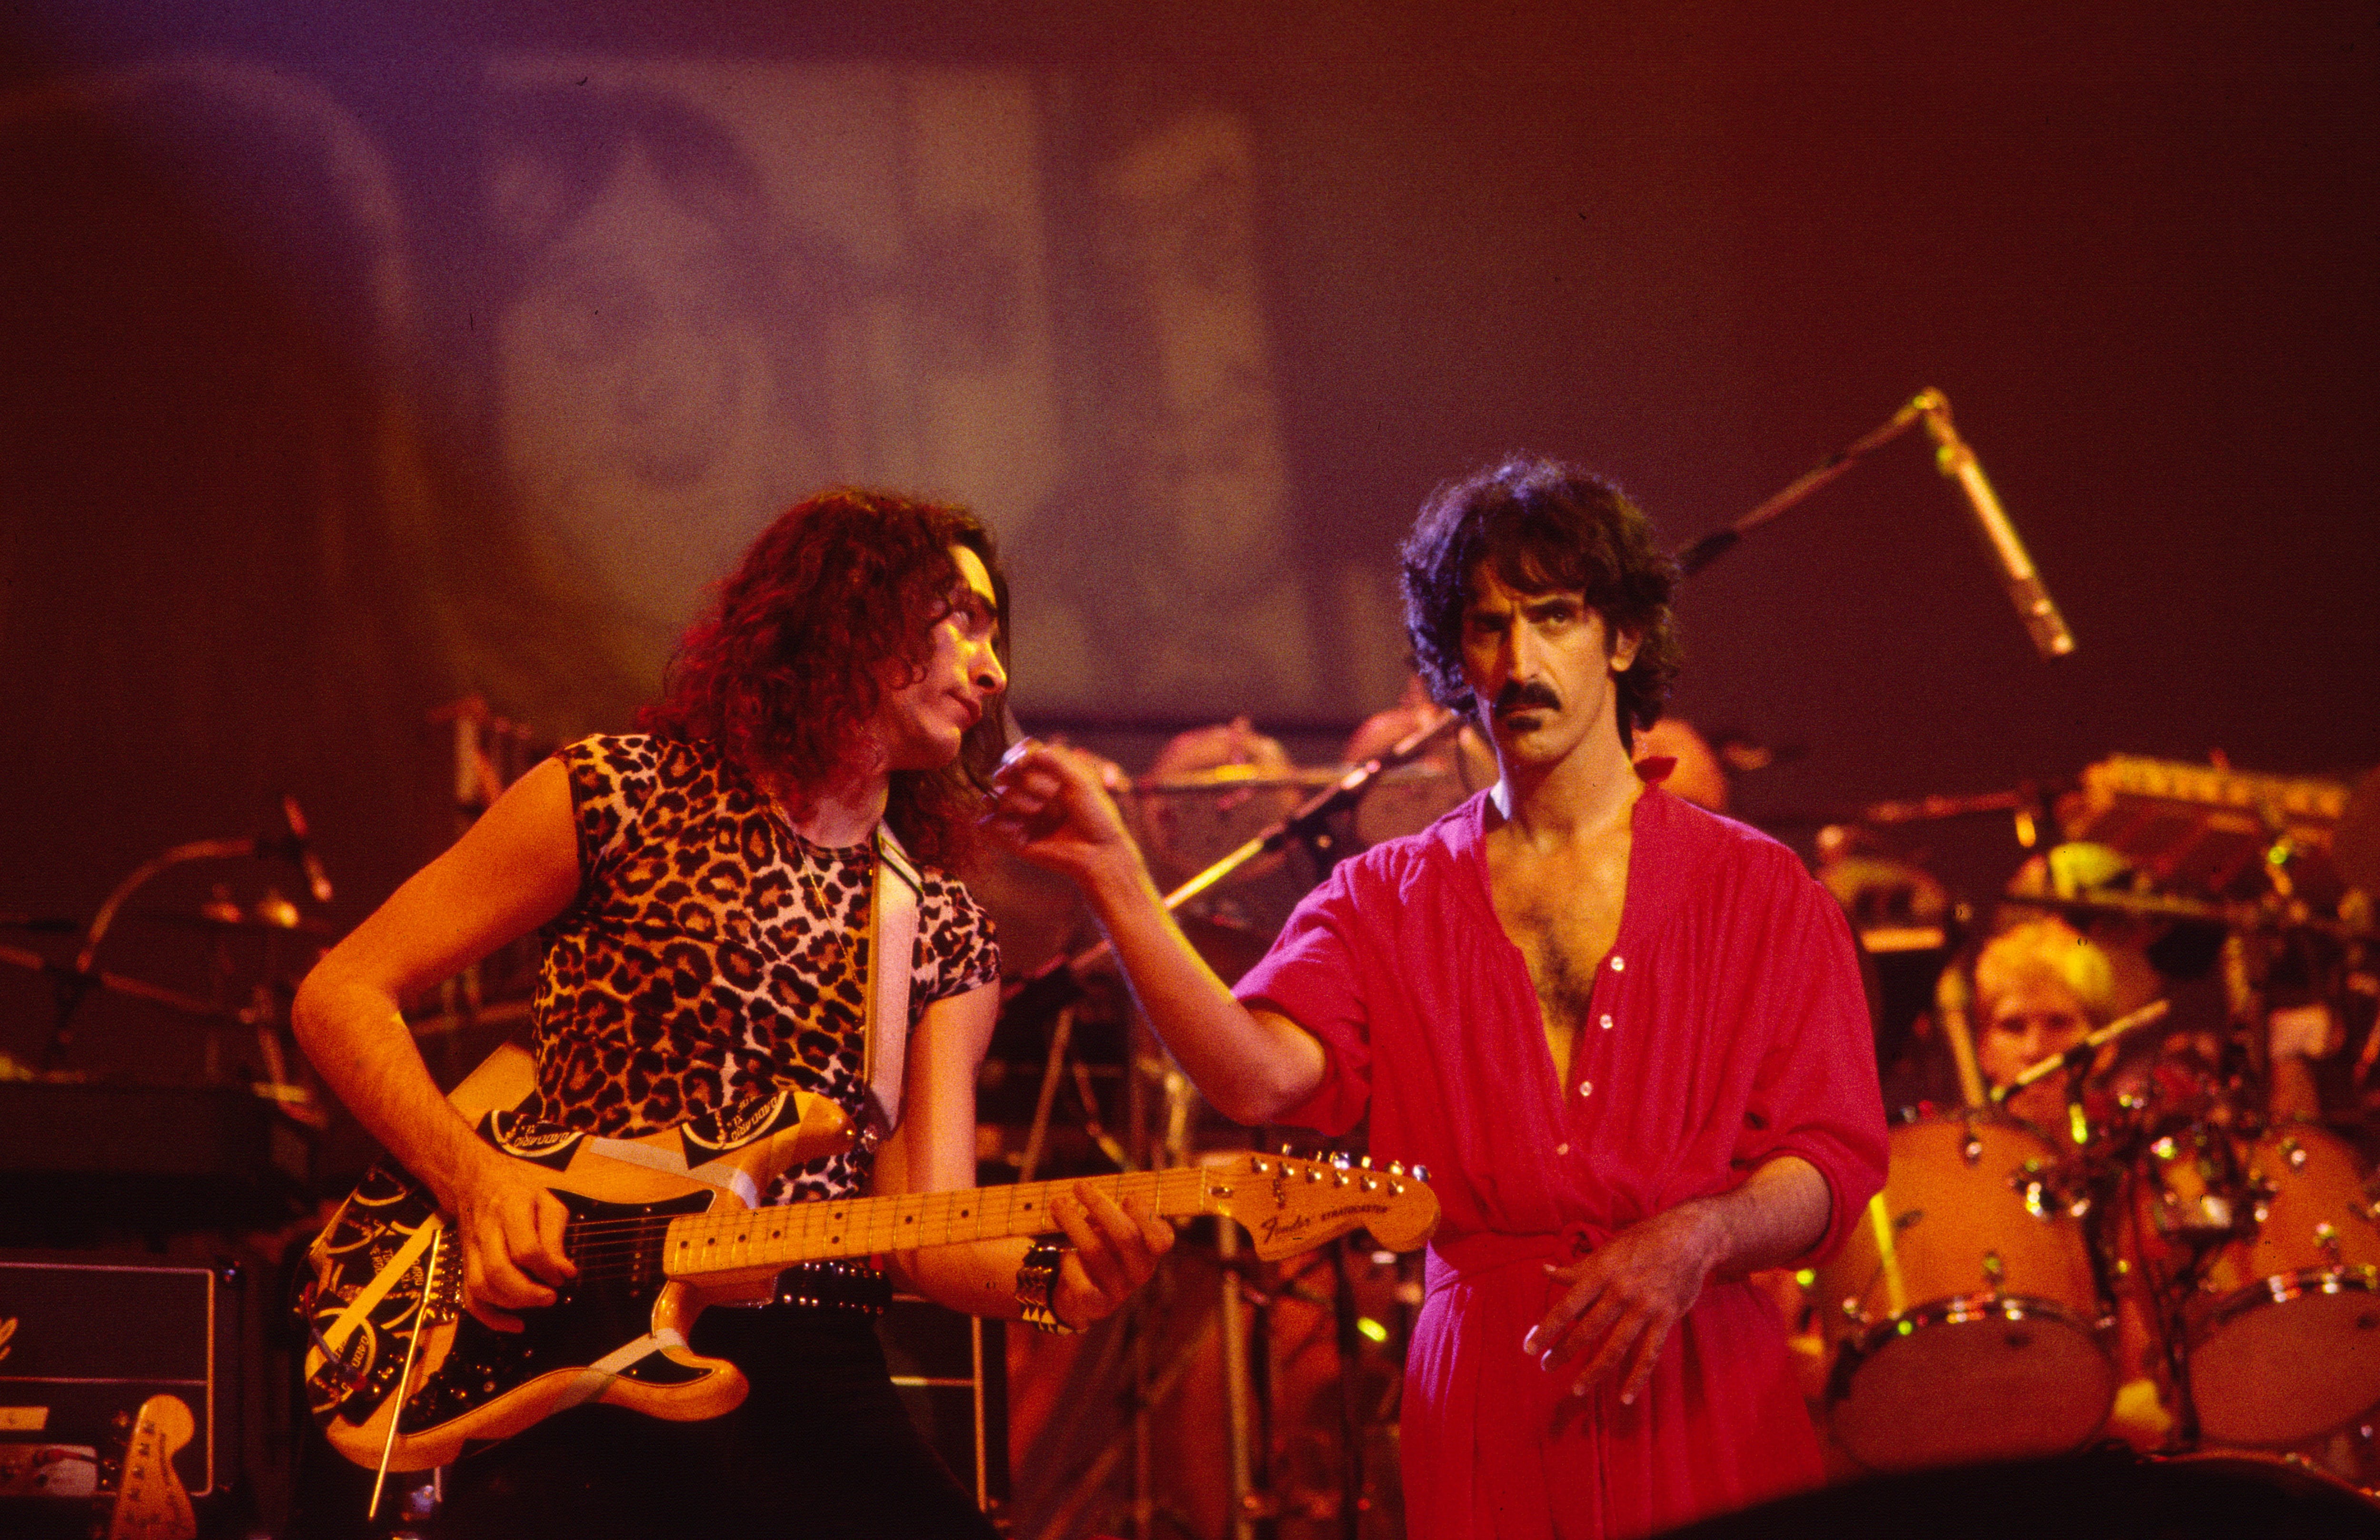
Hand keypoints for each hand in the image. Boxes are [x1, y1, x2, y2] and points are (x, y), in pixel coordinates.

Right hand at [445, 1149, 577, 1332]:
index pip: (525, 1247)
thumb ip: (556, 1236)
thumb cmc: (518, 1192)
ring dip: (511, 1303)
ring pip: (480, 1287)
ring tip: (538, 1301)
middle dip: (528, 1292)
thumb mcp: (547, 1202)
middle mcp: (486, 1231)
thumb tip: (566, 1271)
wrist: (476, 1182)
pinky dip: (489, 1317)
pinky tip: (514, 1325)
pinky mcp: (465, 1264)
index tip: (564, 1275)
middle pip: (498, 1271)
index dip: (547, 1268)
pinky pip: (469, 1298)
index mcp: (510, 1209)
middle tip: (551, 1296)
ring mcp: (471, 1250)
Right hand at [983, 741, 1138, 885]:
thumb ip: (1054, 760)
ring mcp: (1019, 816)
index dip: (1016, 756)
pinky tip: (1019, 829)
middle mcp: (1028, 794)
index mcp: (1044, 777)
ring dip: (1015, 801)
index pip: (1017, 757)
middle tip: (1051, 794)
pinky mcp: (1013, 838)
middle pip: (1004, 774)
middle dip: (1026, 781)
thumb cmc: (1095, 815)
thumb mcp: (1079, 780)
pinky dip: (999, 824)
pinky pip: (987, 824)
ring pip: (994, 797)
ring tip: (1038, 811)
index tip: (1023, 760)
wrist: (1098, 851)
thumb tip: (1026, 751)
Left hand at [1047, 1180, 1175, 1328]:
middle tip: (1079, 1185)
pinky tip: (1064, 1253)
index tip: (1128, 1198)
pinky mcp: (1098, 1306)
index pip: (1162, 1239)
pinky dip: (1070, 1264)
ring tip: (1058, 1205)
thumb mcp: (1110, 1227)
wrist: (1081, 1292)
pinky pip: (1083, 1285)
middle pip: (1126, 1236)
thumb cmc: (1101, 1247)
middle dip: (1100, 1206)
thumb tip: (1088, 1193)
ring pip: (1096, 1252)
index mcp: (1150, 1251)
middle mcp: (1141, 1272)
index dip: (1148, 1218)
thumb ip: (1108, 1212)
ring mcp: (1121, 1291)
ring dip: (1073, 1224)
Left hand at [1521, 1205, 1722, 1404]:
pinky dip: (1637, 1377)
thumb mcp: (1607, 1250)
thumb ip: (1577, 1269)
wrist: (1689, 1237)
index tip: (1529, 1348)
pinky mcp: (1665, 1319)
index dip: (1547, 1329)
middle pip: (1587, 1330)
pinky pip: (1649, 1354)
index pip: (1566, 1307)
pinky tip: (1625, 1397)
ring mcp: (1644, 1307)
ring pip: (1615, 1347)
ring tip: (1576, 1389)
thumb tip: (1545, 1272)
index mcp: (1601, 1273)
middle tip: (1546, 1368)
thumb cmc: (1641, 1242)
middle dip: (1564, 1352)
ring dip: (1594, 1371)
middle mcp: (1620, 1292)